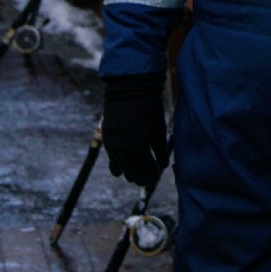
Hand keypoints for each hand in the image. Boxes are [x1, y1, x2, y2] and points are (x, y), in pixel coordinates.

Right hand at [102, 73, 169, 187]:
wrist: (128, 89)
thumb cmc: (149, 107)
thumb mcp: (159, 127)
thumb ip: (159, 148)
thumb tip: (163, 166)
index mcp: (137, 144)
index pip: (144, 166)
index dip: (150, 174)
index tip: (155, 178)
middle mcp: (122, 146)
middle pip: (131, 168)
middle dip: (139, 176)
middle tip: (145, 182)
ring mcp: (112, 142)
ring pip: (120, 164)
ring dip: (127, 172)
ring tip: (134, 179)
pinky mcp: (107, 137)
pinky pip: (111, 156)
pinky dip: (116, 165)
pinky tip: (119, 173)